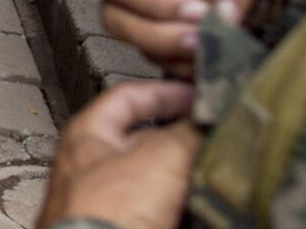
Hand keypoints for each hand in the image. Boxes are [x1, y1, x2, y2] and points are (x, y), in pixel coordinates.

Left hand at [37, 81, 201, 228]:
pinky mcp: (124, 227)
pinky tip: (205, 205)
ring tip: (218, 171)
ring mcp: (107, 202)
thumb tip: (211, 117)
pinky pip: (161, 211)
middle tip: (215, 134)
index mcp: (87, 135)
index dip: (165, 91)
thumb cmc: (107, 213)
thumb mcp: (160, 156)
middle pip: (146, 140)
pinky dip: (185, 206)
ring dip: (187, 175)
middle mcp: (92, 167)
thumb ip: (188, 131)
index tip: (196, 94)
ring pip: (157, 179)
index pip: (127, 96)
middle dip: (183, 137)